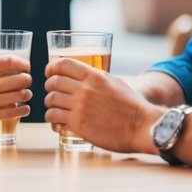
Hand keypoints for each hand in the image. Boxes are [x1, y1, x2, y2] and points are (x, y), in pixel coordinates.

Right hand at [0, 55, 31, 141]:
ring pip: (19, 95)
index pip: (5, 61)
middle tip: (27, 80)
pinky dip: (23, 110)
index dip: (20, 62)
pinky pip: (14, 111)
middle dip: (26, 79)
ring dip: (26, 94)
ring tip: (26, 94)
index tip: (25, 65)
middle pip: (18, 78)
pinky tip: (24, 109)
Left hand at [44, 57, 164, 153]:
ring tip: (53, 107)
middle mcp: (85, 89)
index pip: (63, 64)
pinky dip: (52, 118)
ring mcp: (80, 107)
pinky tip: (56, 121)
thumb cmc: (132, 106)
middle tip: (51, 91)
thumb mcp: (115, 82)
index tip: (49, 72)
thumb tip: (86, 76)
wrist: (142, 127)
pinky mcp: (78, 124)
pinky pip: (54, 117)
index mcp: (94, 76)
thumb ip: (98, 78)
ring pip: (51, 100)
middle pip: (54, 82)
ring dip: (49, 103)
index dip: (51, 67)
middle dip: (49, 86)